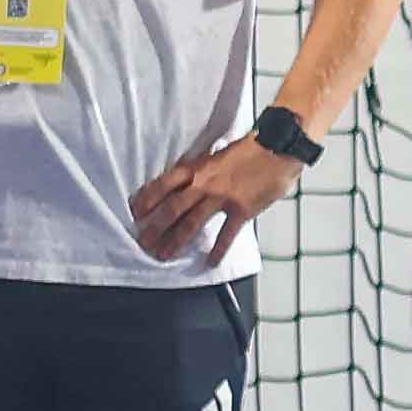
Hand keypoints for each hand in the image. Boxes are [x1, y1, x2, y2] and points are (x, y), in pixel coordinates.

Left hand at [129, 135, 299, 266]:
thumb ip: (198, 172)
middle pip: (172, 209)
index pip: (162, 185)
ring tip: (164, 255)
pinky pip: (226, 234)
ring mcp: (222, 198)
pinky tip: (210, 262)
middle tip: (143, 242)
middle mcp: (203, 184)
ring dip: (175, 241)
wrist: (277, 148)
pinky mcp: (242, 210)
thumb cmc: (247, 150)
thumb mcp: (214, 156)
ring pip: (192, 223)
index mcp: (194, 168)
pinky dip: (218, 250)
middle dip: (155, 228)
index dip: (146, 200)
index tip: (135, 213)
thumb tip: (183, 185)